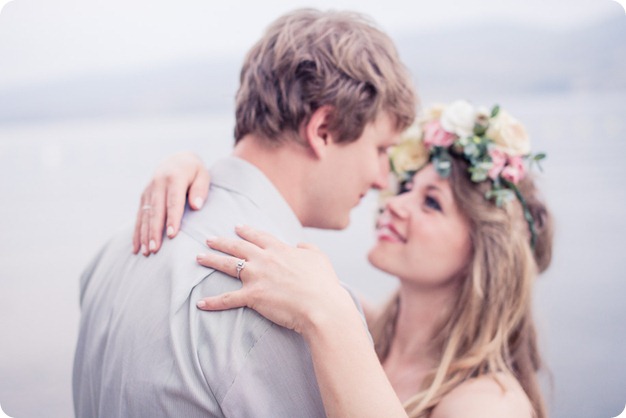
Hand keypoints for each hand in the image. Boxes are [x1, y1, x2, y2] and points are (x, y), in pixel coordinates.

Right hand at [132, 152, 210, 255]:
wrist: (176, 159)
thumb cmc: (194, 171)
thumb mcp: (203, 174)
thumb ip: (200, 189)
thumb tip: (196, 206)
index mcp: (174, 178)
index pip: (173, 201)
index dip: (172, 218)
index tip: (172, 235)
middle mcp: (157, 183)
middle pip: (156, 211)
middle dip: (154, 231)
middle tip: (155, 249)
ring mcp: (148, 190)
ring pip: (145, 215)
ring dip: (144, 234)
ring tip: (146, 252)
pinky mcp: (143, 197)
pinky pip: (139, 216)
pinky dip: (137, 232)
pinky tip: (137, 247)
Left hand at [195, 225, 354, 335]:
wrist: (321, 305)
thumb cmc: (323, 284)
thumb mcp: (319, 258)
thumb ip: (308, 248)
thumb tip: (300, 245)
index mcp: (280, 250)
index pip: (259, 237)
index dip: (247, 231)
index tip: (237, 227)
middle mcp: (265, 259)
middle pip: (238, 247)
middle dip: (222, 242)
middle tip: (209, 239)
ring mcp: (256, 277)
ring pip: (228, 265)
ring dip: (211, 260)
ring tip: (198, 257)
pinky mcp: (252, 297)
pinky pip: (227, 299)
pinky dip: (213, 302)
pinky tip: (200, 303)